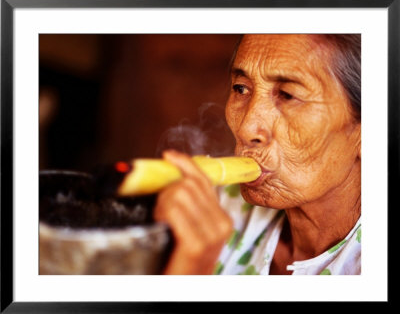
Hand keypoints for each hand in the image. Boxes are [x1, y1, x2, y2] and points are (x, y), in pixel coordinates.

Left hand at [154, 150, 232, 274]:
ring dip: (162, 203)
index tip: (171, 156)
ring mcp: (212, 233)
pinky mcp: (198, 243)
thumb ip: (190, 205)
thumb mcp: (192, 228)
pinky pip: (174, 209)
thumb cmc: (183, 259)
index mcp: (222, 217)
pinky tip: (162, 224)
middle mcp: (222, 222)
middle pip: (188, 184)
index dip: (186, 164)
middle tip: (160, 209)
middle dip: (167, 190)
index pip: (203, 180)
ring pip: (179, 192)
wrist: (184, 289)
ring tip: (162, 220)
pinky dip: (162, 212)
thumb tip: (176, 178)